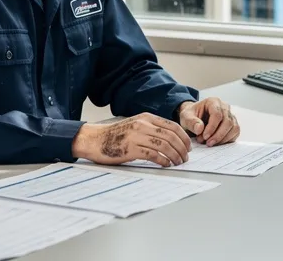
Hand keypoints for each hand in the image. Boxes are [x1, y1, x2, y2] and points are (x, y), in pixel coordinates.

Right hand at [72, 113, 191, 166]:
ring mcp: (137, 136)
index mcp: (146, 118)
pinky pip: (153, 155)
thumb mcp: (135, 125)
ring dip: (175, 156)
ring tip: (178, 163)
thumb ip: (151, 129)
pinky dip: (163, 160)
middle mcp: (143, 125)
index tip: (188, 147)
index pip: (172, 126)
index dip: (184, 137)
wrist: (94, 139)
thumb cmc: (115, 135)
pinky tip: (166, 164)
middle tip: (185, 158)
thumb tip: (171, 140)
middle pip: (171, 136)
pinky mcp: (131, 149)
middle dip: (182, 148)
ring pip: (164, 146)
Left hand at [177, 97, 240, 146]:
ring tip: (210, 143)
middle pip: (228, 121)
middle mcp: (225, 107)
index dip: (212, 127)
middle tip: (208, 143)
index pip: (217, 114)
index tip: (204, 136)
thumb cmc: (191, 116)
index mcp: (213, 101)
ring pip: (234, 128)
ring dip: (223, 138)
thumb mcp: (186, 117)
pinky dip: (227, 140)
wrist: (194, 119)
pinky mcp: (233, 125)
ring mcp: (231, 116)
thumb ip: (191, 122)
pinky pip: (235, 133)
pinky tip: (217, 143)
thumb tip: (200, 129)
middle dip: (218, 135)